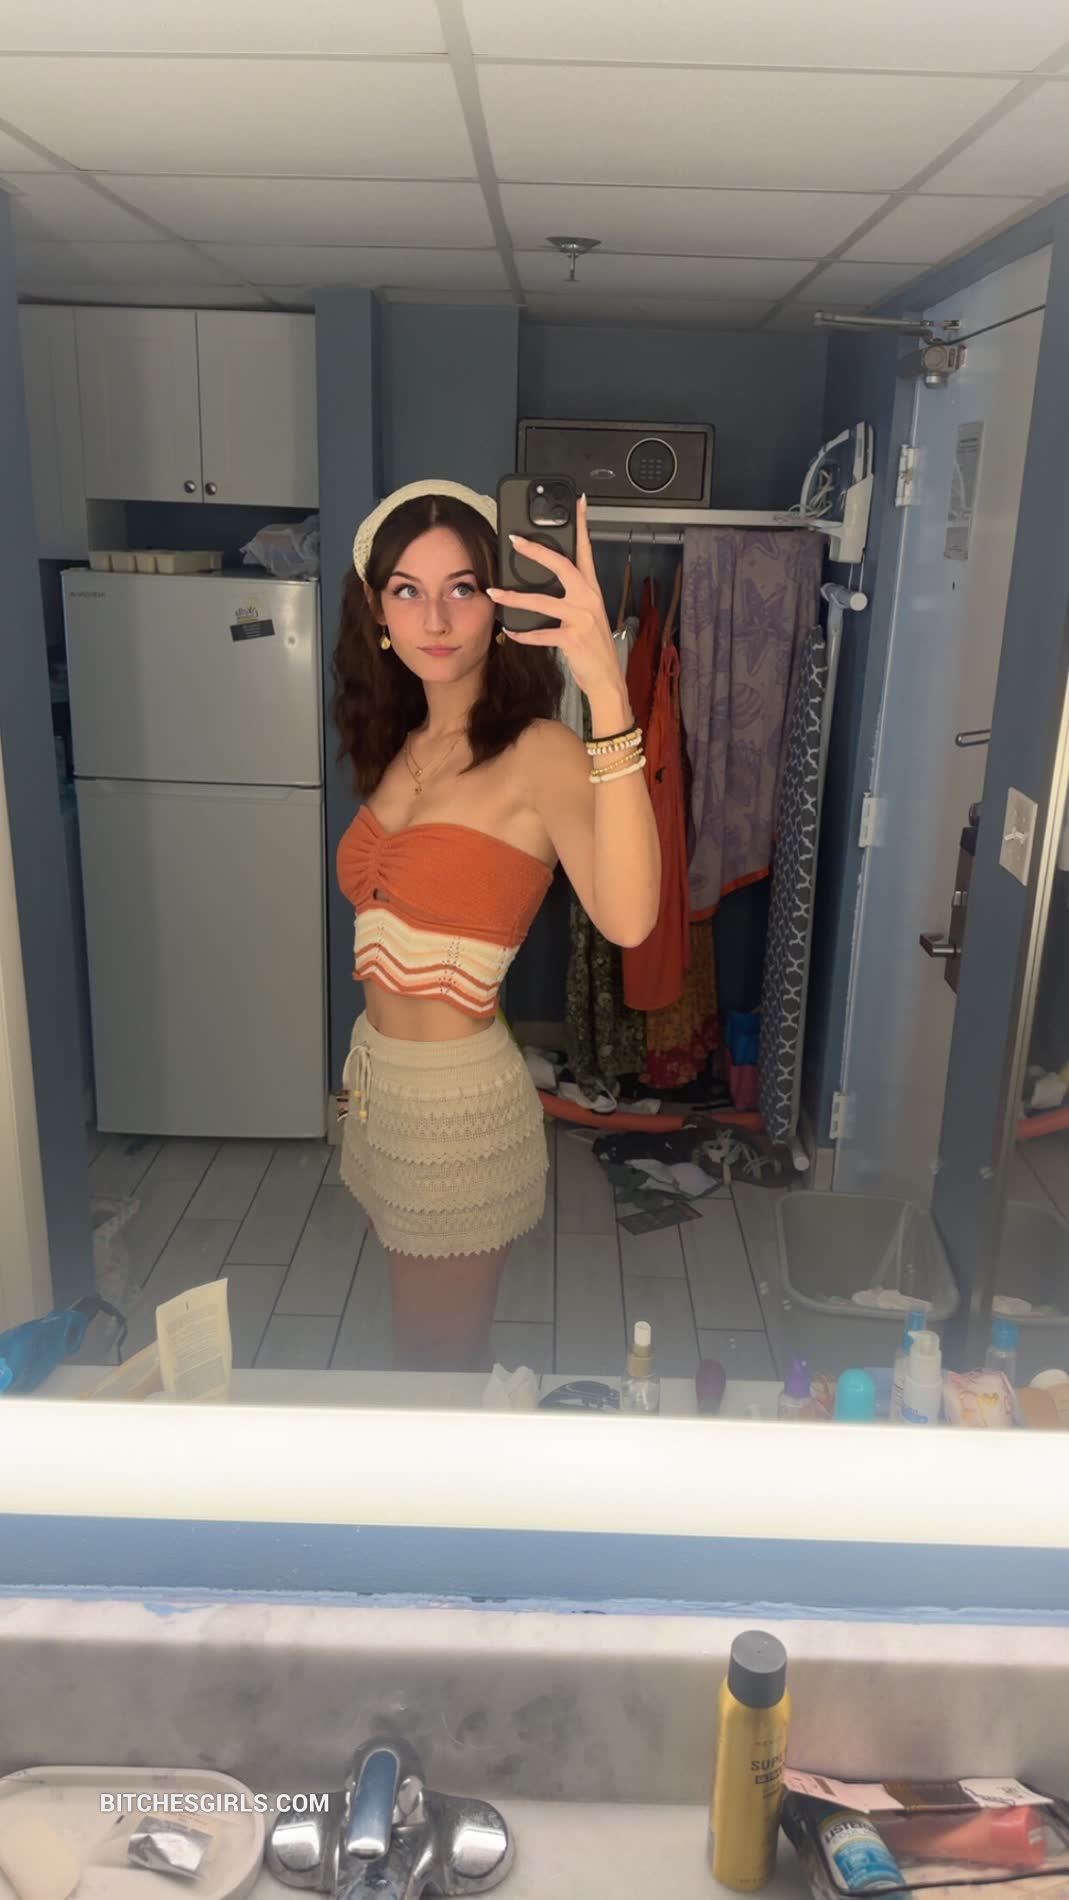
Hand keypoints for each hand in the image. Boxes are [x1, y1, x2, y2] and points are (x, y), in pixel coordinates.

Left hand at [486, 495, 622, 700]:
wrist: (607, 678)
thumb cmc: (594, 648)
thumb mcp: (588, 616)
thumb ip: (572, 598)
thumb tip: (544, 586)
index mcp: (591, 590)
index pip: (587, 550)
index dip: (583, 525)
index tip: (579, 502)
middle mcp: (588, 599)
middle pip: (562, 565)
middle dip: (537, 551)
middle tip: (515, 540)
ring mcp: (582, 618)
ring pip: (543, 601)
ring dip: (515, 598)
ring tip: (495, 593)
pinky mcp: (573, 639)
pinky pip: (541, 634)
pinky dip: (523, 634)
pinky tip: (510, 632)